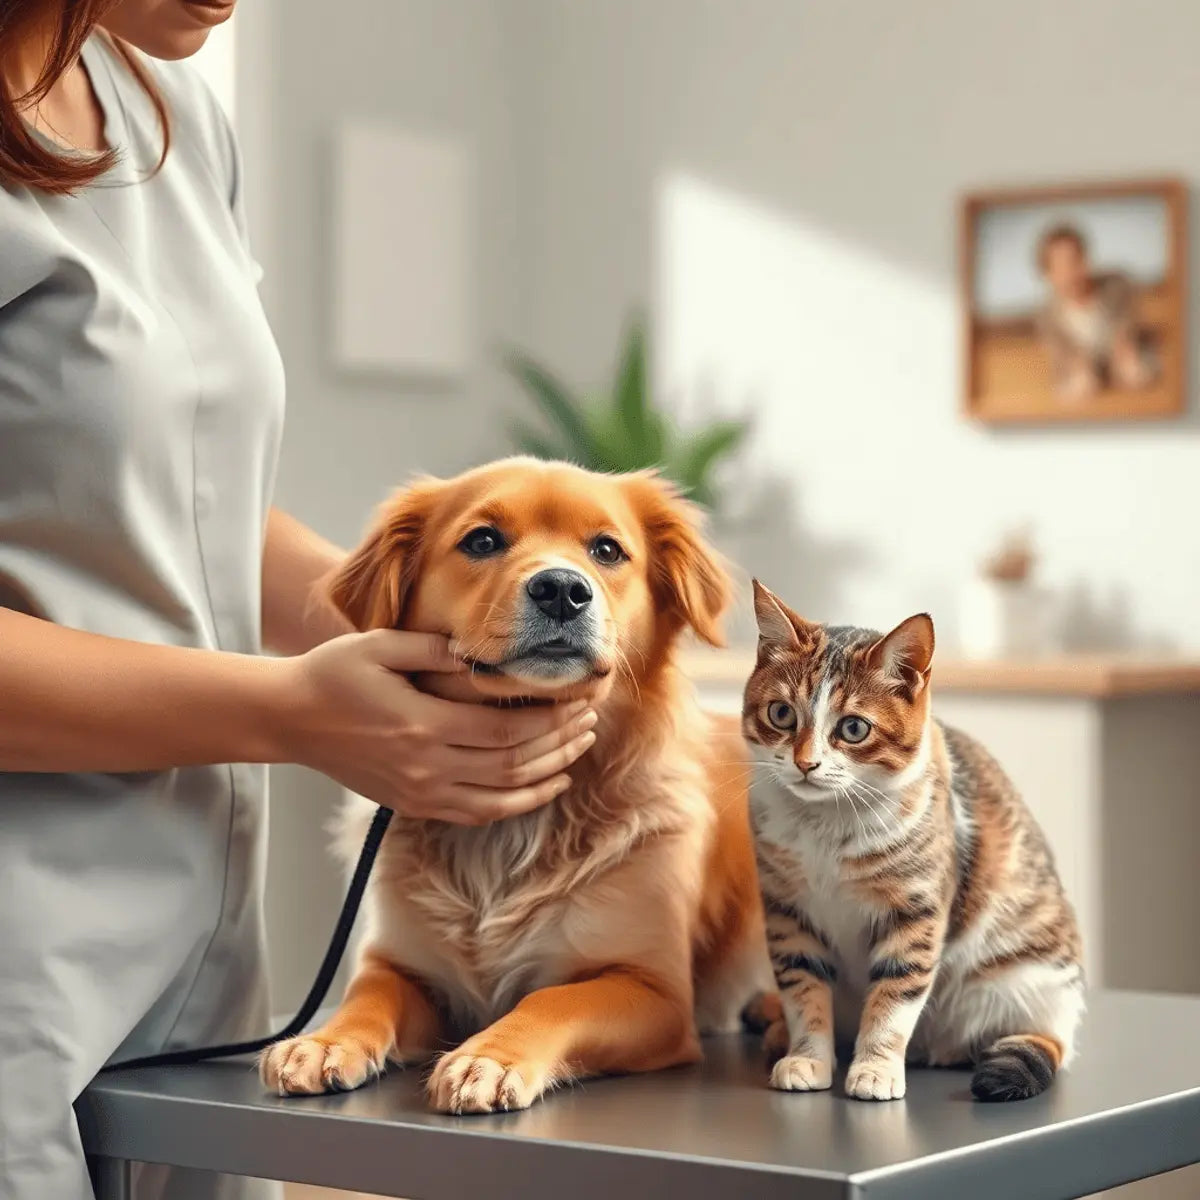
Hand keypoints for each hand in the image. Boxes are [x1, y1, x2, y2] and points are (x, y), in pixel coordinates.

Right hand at [271, 630, 596, 823]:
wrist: (289, 719)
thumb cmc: (334, 674)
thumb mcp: (381, 646)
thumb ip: (436, 650)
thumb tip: (487, 652)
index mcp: (422, 725)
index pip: (506, 730)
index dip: (550, 718)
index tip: (579, 700)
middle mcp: (426, 767)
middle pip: (513, 765)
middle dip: (559, 743)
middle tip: (590, 721)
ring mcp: (420, 792)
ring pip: (502, 797)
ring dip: (547, 776)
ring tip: (578, 751)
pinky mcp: (413, 804)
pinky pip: (477, 814)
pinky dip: (517, 804)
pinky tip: (544, 787)